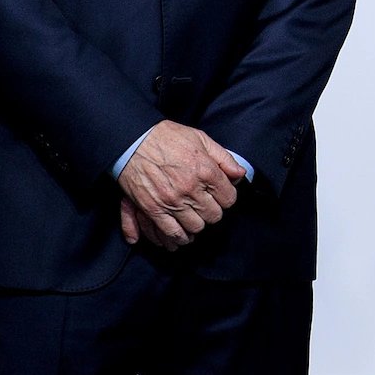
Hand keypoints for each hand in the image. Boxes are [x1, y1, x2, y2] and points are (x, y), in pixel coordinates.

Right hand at [116, 121, 244, 247]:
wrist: (134, 141)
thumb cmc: (168, 137)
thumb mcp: (202, 139)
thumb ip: (224, 158)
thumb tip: (240, 174)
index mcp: (206, 171)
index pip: (229, 199)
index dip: (226, 197)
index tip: (220, 195)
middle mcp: (191, 188)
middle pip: (214, 215)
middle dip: (213, 211)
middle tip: (206, 205)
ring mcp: (172, 201)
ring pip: (196, 227)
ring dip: (197, 224)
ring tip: (194, 217)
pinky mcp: (154, 209)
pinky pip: (172, 232)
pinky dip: (179, 237)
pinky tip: (182, 234)